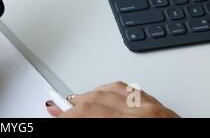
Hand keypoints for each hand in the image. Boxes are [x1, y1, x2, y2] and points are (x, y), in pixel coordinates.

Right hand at [46, 81, 178, 117]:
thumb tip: (72, 119)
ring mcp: (153, 108)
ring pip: (109, 90)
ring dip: (88, 95)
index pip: (88, 113)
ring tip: (74, 102)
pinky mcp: (160, 106)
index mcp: (132, 124)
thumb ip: (92, 126)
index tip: (55, 114)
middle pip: (95, 99)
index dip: (66, 114)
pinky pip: (128, 89)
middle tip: (58, 109)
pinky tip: (100, 94)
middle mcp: (143, 113)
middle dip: (72, 106)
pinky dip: (109, 90)